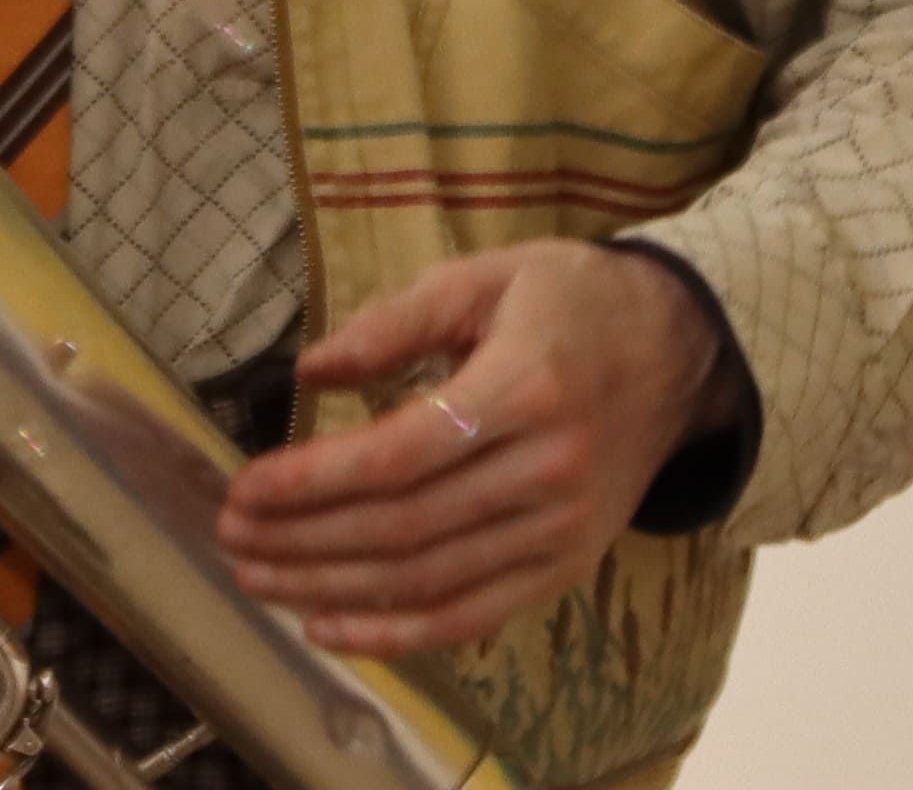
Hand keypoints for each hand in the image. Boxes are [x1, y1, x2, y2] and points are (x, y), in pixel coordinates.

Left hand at [216, 242, 720, 662]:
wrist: (681, 353)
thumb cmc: (573, 303)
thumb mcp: (489, 277)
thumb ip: (397, 321)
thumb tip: (311, 369)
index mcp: (527, 387)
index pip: (403, 453)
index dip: (316, 480)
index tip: (247, 488)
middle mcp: (549, 470)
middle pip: (405, 526)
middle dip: (304, 539)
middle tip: (232, 535)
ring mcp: (562, 529)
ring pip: (428, 579)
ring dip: (331, 587)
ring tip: (259, 577)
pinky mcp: (566, 567)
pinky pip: (472, 616)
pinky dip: (396, 635)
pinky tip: (329, 626)